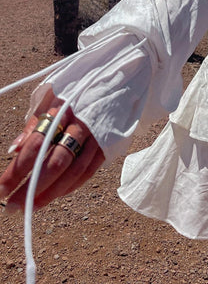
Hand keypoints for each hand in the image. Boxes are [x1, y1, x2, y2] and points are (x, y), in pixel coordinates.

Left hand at [0, 89, 104, 212]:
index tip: (1, 188)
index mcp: (63, 109)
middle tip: (12, 206)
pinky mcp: (110, 143)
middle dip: (31, 188)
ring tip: (31, 207)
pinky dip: (72, 185)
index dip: (17, 170)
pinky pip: (90, 170)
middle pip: (55, 162)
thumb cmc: (79, 89)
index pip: (36, 145)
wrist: (118, 78)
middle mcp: (82, 124)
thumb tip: (13, 150)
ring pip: (74, 171)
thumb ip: (34, 123)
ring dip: (51, 193)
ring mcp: (98, 135)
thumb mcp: (52, 95)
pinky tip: (57, 194)